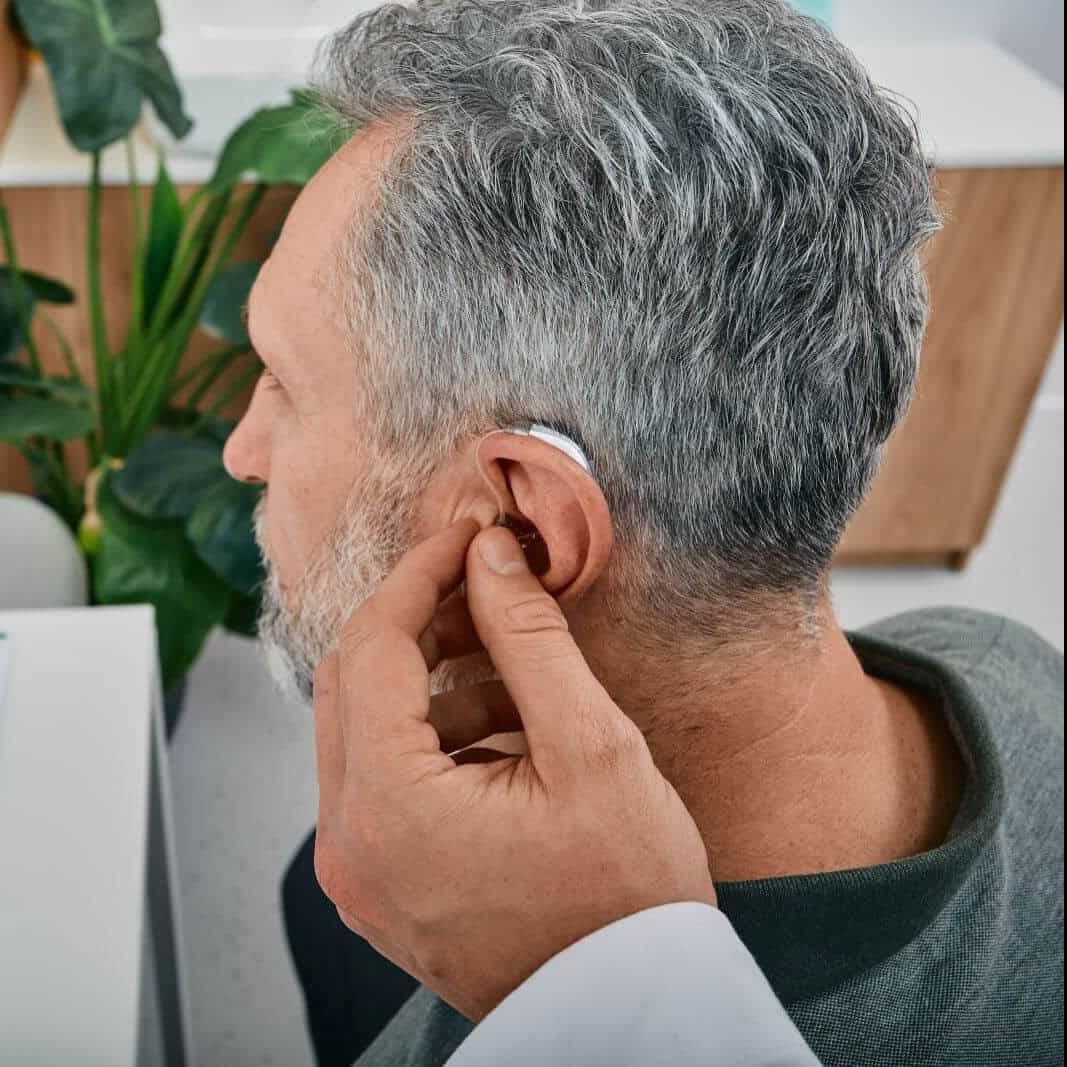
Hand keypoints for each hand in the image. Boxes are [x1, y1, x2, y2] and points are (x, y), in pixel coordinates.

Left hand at [312, 517, 716, 1021]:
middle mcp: (349, 844)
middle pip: (355, 684)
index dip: (419, 574)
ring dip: (433, 680)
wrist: (633, 1010)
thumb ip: (529, 637)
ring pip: (368, 730)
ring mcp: (360, 871)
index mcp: (387, 808)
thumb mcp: (591, 747)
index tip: (467, 534)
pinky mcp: (383, 883)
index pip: (373, 647)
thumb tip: (489, 556)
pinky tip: (506, 727)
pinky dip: (435, 736)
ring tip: (516, 665)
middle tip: (488, 585)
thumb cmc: (625, 895)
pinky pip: (386, 779)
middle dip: (421, 620)